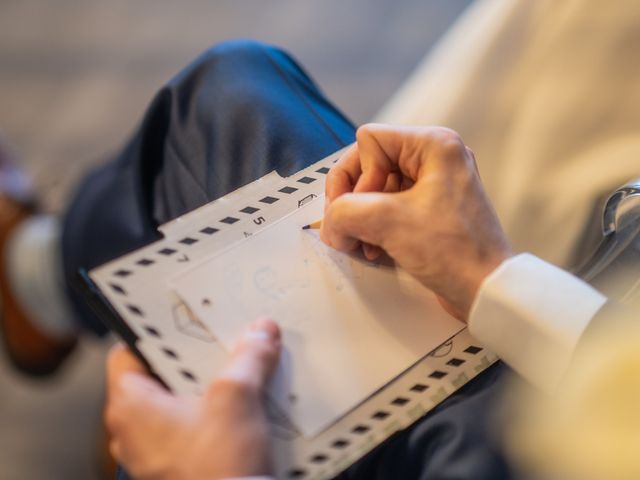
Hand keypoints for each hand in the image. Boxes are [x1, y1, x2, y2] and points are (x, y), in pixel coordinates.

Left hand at [105, 318, 280, 479]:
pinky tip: (240, 407)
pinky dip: (213, 412)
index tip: (181, 322)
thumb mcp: (236, 397)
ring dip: (207, 386)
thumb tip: (260, 332)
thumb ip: (248, 357)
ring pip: (178, 401)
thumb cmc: (217, 468)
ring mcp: (154, 450)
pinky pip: (191, 425)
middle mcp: (133, 430)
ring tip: (236, 373)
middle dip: (193, 359)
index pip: (128, 351)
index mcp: (130, 407)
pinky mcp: (178, 463)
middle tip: (219, 345)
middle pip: (159, 375)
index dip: (155, 332)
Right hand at [321, 124, 511, 319]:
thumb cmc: (454, 252)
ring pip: (373, 189)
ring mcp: (431, 185)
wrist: (486, 290)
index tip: (366, 210)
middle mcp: (434, 159)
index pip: (368, 141)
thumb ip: (344, 212)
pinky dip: (373, 227)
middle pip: (367, 164)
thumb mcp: (388, 222)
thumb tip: (330, 223)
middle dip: (352, 200)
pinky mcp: (428, 210)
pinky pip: (386, 208)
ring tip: (360, 244)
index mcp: (433, 145)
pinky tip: (373, 249)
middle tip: (346, 227)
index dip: (356, 176)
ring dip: (359, 217)